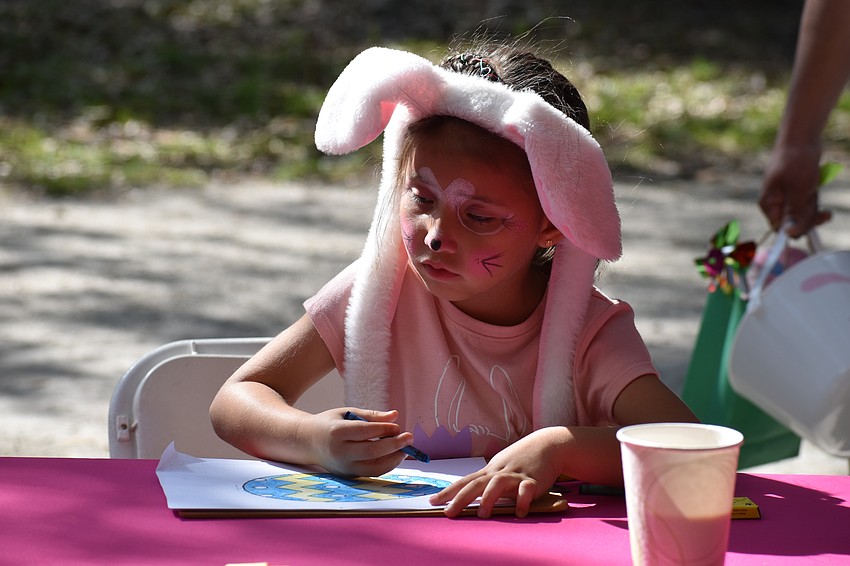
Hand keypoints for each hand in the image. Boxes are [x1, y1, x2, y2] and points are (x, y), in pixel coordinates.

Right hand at [308, 408, 411, 476]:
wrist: (308, 442)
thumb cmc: (330, 424)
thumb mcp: (347, 413)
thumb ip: (371, 415)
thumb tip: (395, 416)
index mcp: (337, 432)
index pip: (365, 432)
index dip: (384, 430)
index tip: (398, 427)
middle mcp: (339, 452)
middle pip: (371, 451)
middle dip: (394, 445)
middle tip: (409, 437)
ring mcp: (343, 466)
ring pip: (374, 467)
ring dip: (393, 459)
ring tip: (405, 449)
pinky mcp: (348, 475)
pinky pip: (371, 473)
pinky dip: (386, 466)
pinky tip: (395, 456)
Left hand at [429, 428, 564, 517]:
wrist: (548, 445)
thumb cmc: (521, 458)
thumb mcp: (501, 468)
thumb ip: (488, 481)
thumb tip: (469, 496)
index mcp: (490, 471)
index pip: (465, 481)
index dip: (448, 491)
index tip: (432, 501)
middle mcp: (499, 472)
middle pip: (476, 484)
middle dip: (460, 499)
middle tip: (448, 512)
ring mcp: (516, 475)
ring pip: (498, 484)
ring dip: (488, 499)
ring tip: (482, 514)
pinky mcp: (534, 480)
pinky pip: (526, 490)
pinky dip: (522, 500)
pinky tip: (519, 512)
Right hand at [759, 145, 831, 236]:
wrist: (801, 139)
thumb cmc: (795, 162)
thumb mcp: (799, 191)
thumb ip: (796, 214)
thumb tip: (791, 234)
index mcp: (769, 204)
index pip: (779, 228)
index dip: (794, 229)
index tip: (810, 226)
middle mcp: (776, 203)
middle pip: (792, 223)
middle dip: (809, 218)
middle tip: (823, 212)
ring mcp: (787, 198)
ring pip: (802, 214)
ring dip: (814, 208)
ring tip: (817, 191)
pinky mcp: (797, 192)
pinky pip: (807, 205)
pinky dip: (815, 202)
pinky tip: (819, 194)